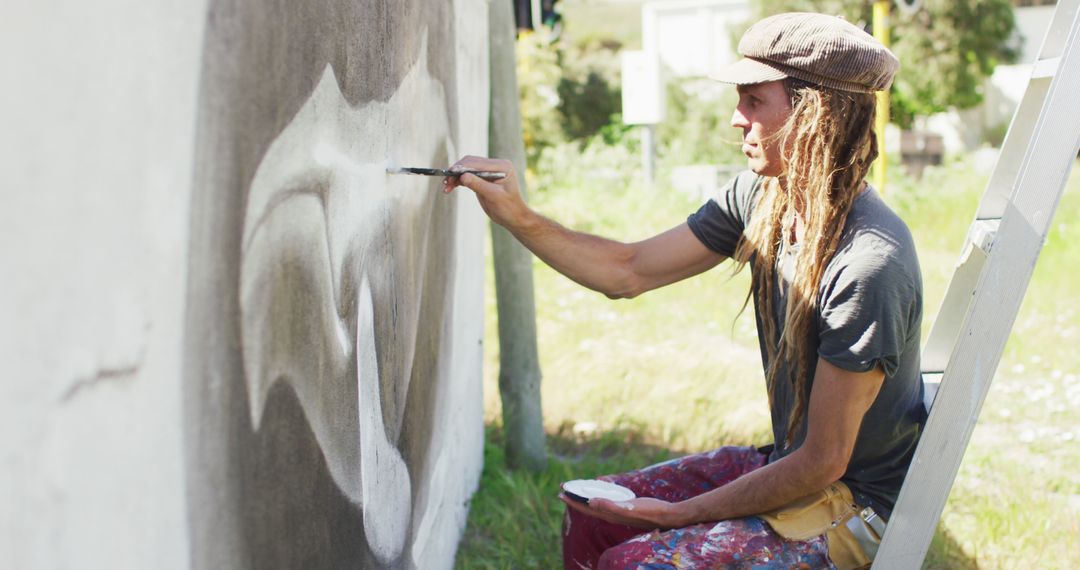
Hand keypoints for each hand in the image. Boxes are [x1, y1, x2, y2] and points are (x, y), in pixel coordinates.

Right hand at [443, 155, 529, 228]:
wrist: (513, 218)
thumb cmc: (508, 208)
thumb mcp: (494, 197)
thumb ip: (479, 185)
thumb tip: (462, 176)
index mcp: (502, 166)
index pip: (478, 163)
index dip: (463, 167)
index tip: (450, 173)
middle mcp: (495, 166)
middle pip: (471, 163)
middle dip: (457, 172)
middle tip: (446, 182)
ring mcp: (488, 171)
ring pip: (467, 169)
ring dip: (455, 177)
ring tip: (446, 187)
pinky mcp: (482, 179)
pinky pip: (467, 176)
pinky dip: (458, 181)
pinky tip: (450, 187)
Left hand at [558, 493, 682, 529]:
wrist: (667, 516)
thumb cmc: (649, 511)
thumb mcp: (629, 508)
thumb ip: (610, 506)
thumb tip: (591, 502)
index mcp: (609, 514)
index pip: (586, 508)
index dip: (572, 501)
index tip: (561, 493)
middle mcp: (612, 514)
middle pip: (588, 507)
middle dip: (575, 498)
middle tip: (564, 489)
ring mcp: (619, 512)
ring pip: (597, 504)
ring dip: (586, 497)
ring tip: (578, 490)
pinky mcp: (626, 508)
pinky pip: (608, 501)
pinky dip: (600, 495)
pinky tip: (602, 489)